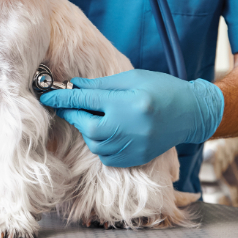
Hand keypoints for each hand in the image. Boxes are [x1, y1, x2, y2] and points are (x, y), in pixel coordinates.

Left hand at [40, 69, 223, 167]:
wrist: (191, 112)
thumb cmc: (161, 89)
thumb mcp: (131, 78)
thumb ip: (101, 85)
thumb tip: (73, 86)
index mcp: (127, 103)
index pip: (86, 101)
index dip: (63, 97)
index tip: (46, 95)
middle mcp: (129, 128)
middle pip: (87, 126)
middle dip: (75, 115)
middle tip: (71, 105)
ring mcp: (133, 146)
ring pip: (95, 143)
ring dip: (88, 129)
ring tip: (96, 116)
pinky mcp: (135, 159)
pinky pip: (106, 156)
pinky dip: (100, 144)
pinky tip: (108, 130)